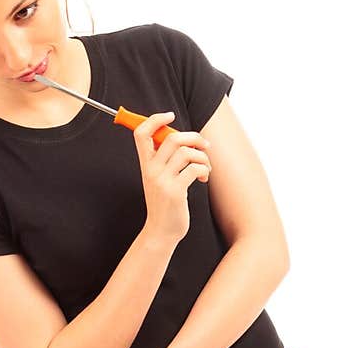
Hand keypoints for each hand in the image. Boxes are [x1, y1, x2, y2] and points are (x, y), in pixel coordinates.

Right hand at [135, 110, 211, 243]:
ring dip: (202, 156)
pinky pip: (194, 168)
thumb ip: (164, 160)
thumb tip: (183, 139)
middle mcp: (152, 170)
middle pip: (172, 138)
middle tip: (204, 145)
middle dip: (194, 137)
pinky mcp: (176, 191)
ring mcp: (163, 181)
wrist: (161, 231)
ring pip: (186, 152)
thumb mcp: (158, 179)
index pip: (141, 133)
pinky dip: (204, 169)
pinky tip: (204, 177)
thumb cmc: (164, 204)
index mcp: (146, 164)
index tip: (170, 116)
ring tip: (205, 167)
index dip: (155, 119)